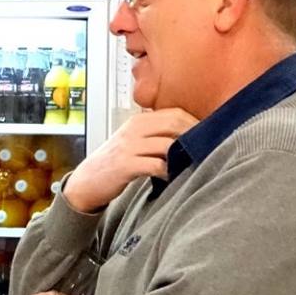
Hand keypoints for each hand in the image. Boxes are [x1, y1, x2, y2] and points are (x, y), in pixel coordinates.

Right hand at [63, 108, 197, 213]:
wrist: (86, 181)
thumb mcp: (133, 141)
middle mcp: (134, 129)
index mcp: (138, 120)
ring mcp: (129, 146)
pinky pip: (155, 165)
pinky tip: (171, 177)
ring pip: (167, 144)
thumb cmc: (114, 163)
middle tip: (206, 150)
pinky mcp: (125, 165)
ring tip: (192, 164)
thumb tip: (187, 137)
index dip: (195, 123)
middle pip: (174, 124)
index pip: (174, 113)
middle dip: (194, 136)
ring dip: (183, 155)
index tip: (208, 135)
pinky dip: (168, 171)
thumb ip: (154, 135)